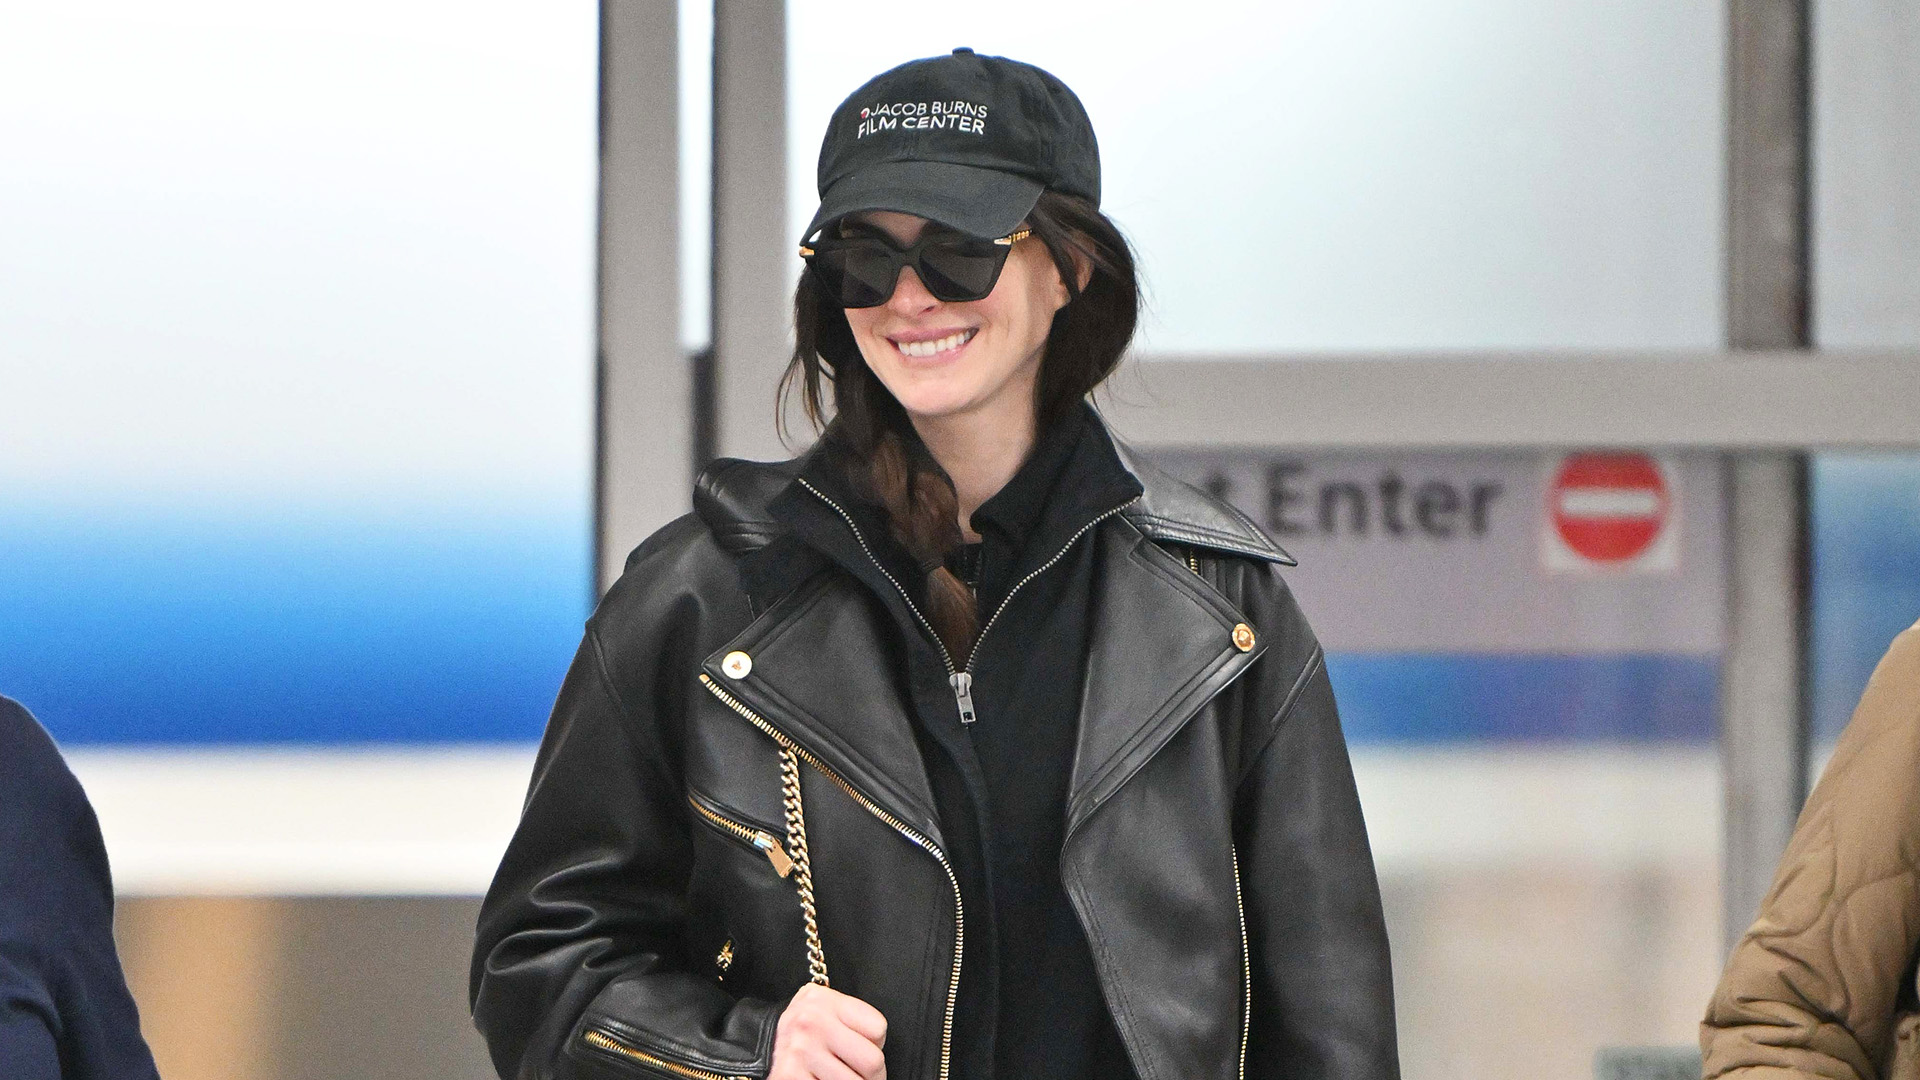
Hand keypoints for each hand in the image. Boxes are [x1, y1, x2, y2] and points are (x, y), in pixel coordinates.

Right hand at [769, 983, 886, 1079]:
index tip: (860, 1050)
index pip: (878, 1028)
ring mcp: (800, 1052)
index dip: (874, 1045)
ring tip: (838, 1078)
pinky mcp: (790, 1078)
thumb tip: (879, 1053)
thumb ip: (850, 1020)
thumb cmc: (800, 1032)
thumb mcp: (822, 1010)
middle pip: (873, 1062)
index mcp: (824, 1000)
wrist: (752, 1046)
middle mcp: (811, 1023)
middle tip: (860, 1076)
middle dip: (872, 1076)